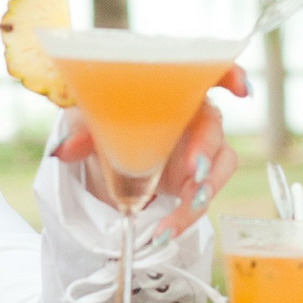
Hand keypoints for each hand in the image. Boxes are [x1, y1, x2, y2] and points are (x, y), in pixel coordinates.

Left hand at [53, 64, 247, 241]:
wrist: (105, 156)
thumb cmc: (105, 123)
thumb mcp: (89, 124)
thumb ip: (82, 133)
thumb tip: (62, 150)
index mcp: (172, 89)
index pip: (209, 73)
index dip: (230, 75)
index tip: (240, 88)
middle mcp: (193, 115)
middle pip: (213, 125)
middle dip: (206, 148)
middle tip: (193, 170)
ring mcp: (199, 148)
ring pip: (219, 163)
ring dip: (206, 186)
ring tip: (187, 205)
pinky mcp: (196, 179)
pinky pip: (203, 195)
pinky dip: (187, 215)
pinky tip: (166, 230)